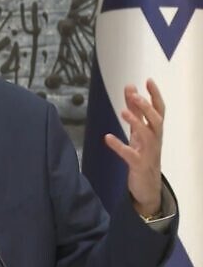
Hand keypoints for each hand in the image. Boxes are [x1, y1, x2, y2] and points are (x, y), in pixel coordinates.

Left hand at [104, 79, 163, 216]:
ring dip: (136, 123)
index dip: (155, 95)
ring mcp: (148, 153)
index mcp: (155, 130)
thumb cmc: (144, 154)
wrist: (147, 185)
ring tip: (123, 112)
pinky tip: (107, 138)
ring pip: (148, 136)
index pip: (159, 110)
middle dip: (147, 107)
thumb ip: (135, 111)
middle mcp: (155, 140)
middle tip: (134, 95)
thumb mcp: (139, 131)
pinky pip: (130, 155)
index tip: (148, 80)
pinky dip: (119, 146)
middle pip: (157, 120)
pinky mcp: (138, 165)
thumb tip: (130, 88)